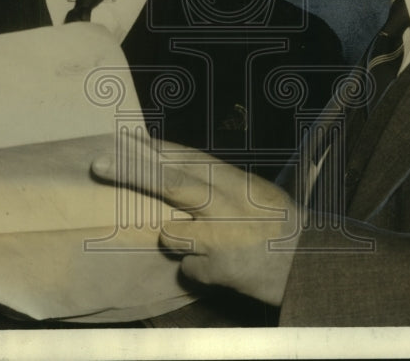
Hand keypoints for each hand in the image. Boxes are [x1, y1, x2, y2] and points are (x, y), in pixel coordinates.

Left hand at [92, 135, 300, 305]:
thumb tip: (172, 169)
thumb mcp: (253, 193)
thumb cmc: (279, 226)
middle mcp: (227, 202)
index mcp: (235, 180)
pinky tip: (220, 269)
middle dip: (132, 171)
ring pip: (171, 234)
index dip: (154, 148)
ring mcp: (221, 235)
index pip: (187, 158)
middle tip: (98, 164)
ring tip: (212, 245)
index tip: (124, 138)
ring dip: (177, 241)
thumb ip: (217, 185)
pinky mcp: (219, 267)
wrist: (310, 265)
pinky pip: (188, 269)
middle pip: (171, 181)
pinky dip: (197, 271)